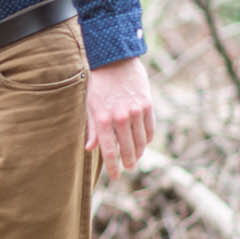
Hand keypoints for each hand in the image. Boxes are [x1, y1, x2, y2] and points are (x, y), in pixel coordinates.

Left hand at [85, 56, 154, 180]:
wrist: (115, 61)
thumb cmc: (99, 85)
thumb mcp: (90, 106)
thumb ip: (92, 129)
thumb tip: (90, 149)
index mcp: (102, 119)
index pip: (108, 151)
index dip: (112, 167)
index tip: (114, 177)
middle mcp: (120, 118)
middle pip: (127, 149)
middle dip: (127, 162)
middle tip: (128, 168)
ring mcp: (136, 112)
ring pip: (140, 142)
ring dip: (138, 153)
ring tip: (135, 158)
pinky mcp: (147, 105)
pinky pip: (150, 129)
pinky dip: (147, 139)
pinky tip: (143, 143)